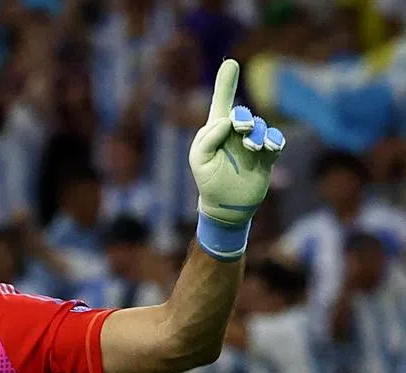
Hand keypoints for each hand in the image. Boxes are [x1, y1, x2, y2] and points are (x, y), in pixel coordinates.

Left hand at [190, 60, 284, 229]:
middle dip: (243, 117)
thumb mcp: (199, 160)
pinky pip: (276, 141)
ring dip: (256, 134)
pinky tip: (269, 147)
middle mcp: (236, 134)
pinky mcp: (267, 156)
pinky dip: (274, 140)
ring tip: (250, 147)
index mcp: (216, 131)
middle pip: (243, 114)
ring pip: (260, 127)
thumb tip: (227, 121)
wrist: (226, 206)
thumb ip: (208, 137)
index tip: (231, 63)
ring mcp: (253, 144)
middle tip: (240, 127)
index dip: (226, 83)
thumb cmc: (208, 181)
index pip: (222, 103)